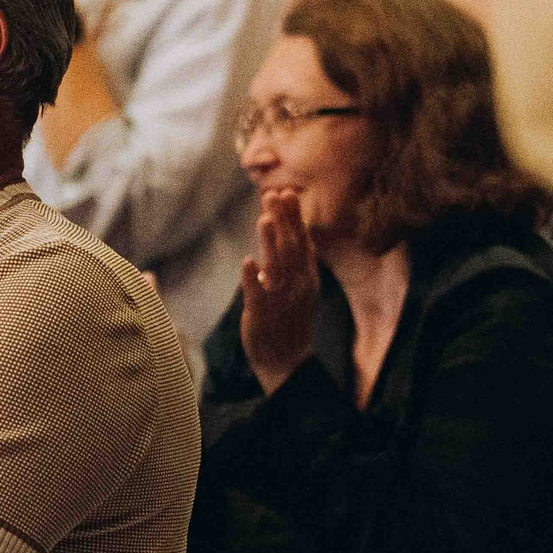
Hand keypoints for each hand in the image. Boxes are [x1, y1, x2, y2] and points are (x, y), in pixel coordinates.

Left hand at [239, 188, 318, 393]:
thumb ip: (295, 259)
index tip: (285, 192)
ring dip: (270, 243)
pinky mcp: (262, 315)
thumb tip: (293, 231)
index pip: (301, 241)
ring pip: (276, 267)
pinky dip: (253, 278)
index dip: (294, 217)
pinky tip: (247, 262)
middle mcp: (296, 285)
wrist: (287, 360)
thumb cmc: (289, 319)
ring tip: (263, 220)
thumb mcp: (299, 287)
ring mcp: (280, 299)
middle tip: (275, 194)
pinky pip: (258, 294)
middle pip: (291, 247)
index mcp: (305, 277)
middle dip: (284, 220)